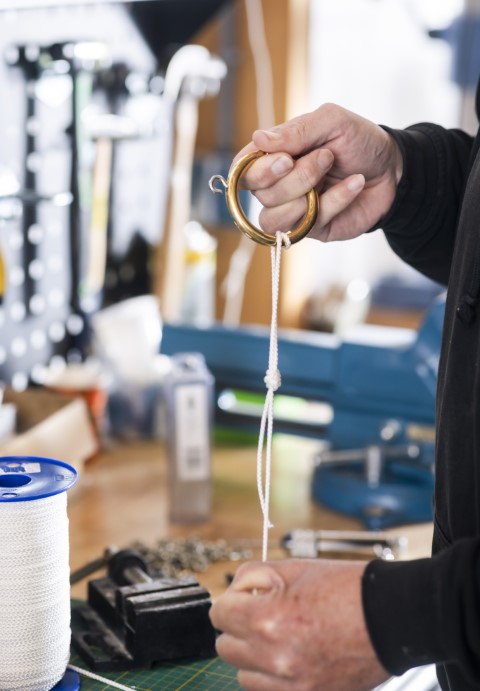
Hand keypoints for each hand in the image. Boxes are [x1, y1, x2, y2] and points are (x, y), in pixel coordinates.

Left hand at [210, 559, 389, 690]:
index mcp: (268, 618)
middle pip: (226, 648)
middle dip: (238, 628)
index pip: (218, 615)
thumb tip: (234, 590)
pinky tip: (290, 657)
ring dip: (253, 656)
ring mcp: (292, 684)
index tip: (243, 600)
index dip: (231, 602)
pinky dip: (271, 678)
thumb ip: (255, 576)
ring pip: (244, 675)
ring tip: (281, 637)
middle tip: (262, 615)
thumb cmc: (348, 589)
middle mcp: (275, 657)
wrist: (392, 617)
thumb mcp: (296, 567)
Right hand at [233, 104, 402, 241]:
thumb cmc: (358, 141)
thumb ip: (295, 131)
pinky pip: (309, 224)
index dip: (257, 171)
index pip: (242, 172)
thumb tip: (258, 139)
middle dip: (295, 177)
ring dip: (307, 192)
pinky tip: (355, 184)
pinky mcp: (312, 229)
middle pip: (261, 196)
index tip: (285, 159)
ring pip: (275, 218)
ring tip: (334, 169)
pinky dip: (335, 201)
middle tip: (325, 156)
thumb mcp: (331, 121)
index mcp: (273, 158)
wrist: (392, 168)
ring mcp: (293, 211)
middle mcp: (278, 187)